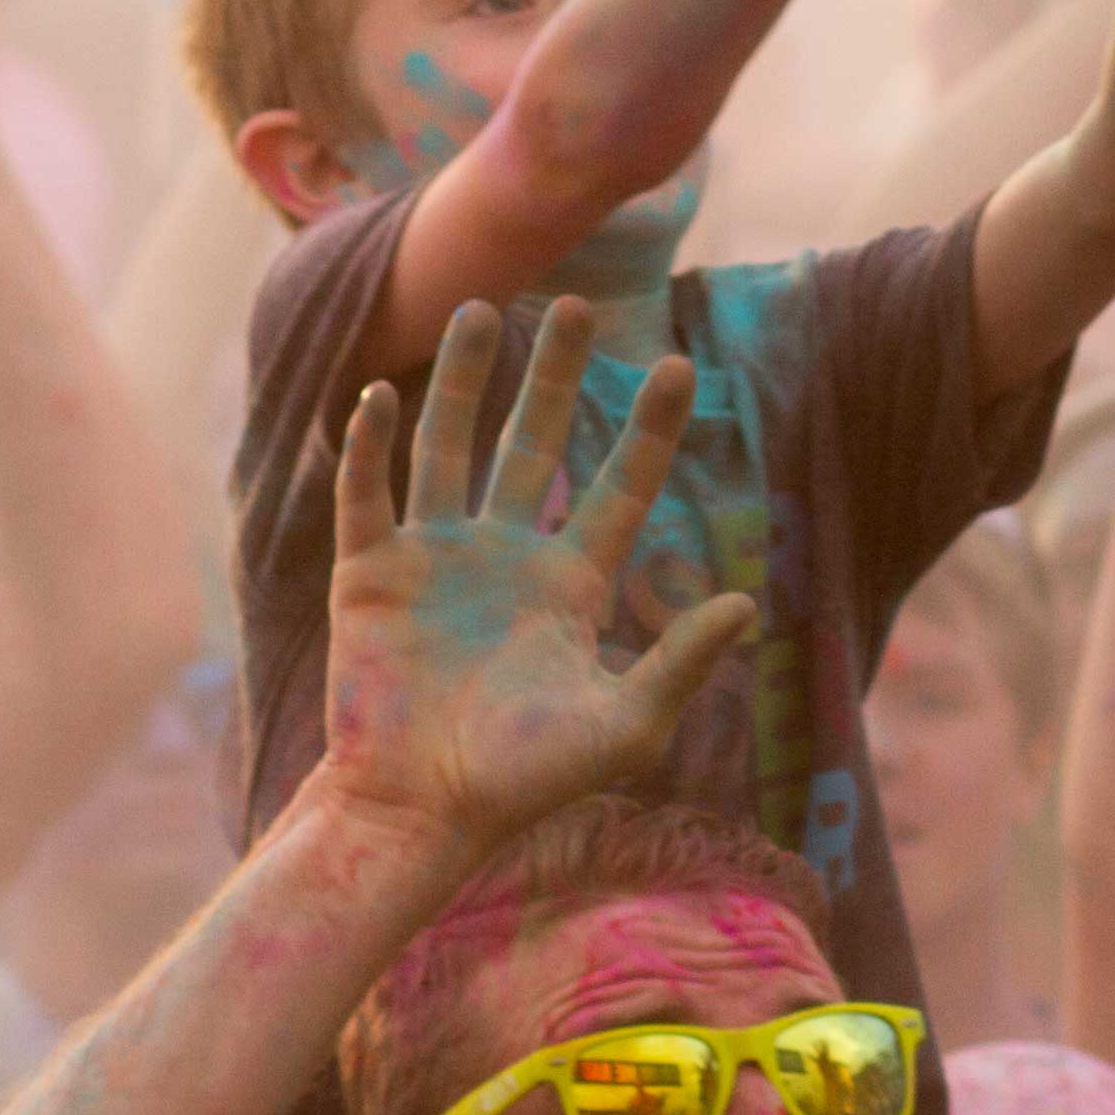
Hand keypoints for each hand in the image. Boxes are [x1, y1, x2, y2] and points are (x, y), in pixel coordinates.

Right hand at [309, 298, 761, 848]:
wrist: (422, 812)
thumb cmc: (524, 783)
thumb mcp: (622, 725)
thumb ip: (679, 661)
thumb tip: (746, 602)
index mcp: (569, 586)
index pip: (621, 489)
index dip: (648, 429)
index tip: (678, 364)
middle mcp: (503, 557)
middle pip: (533, 444)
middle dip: (553, 375)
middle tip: (574, 302)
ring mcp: (434, 559)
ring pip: (449, 447)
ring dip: (463, 380)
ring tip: (481, 309)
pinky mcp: (369, 573)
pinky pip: (368, 494)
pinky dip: (370, 445)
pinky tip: (379, 394)